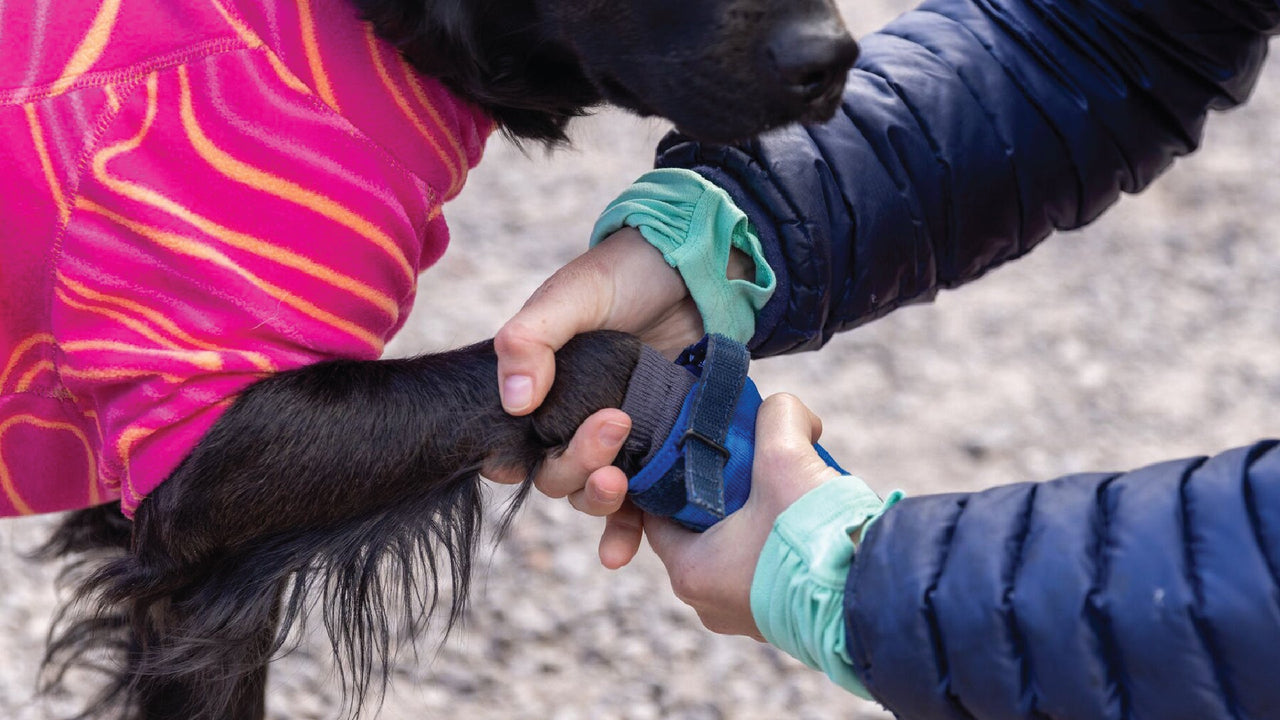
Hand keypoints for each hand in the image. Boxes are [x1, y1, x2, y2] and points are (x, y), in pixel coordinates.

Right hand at [487, 228, 703, 563]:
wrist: (694, 272)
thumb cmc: (622, 275)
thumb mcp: (572, 296)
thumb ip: (533, 339)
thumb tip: (514, 401)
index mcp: (537, 389)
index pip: (507, 445)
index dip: (509, 460)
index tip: (521, 456)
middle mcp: (568, 420)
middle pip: (554, 474)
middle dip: (576, 465)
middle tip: (613, 426)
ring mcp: (614, 439)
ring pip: (590, 493)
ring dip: (600, 501)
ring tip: (620, 481)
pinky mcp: (654, 448)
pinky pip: (636, 501)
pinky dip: (626, 531)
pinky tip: (621, 554)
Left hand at [644, 394, 842, 638]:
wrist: (875, 596)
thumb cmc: (817, 539)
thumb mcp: (787, 458)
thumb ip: (777, 417)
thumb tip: (784, 410)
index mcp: (691, 572)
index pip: (658, 513)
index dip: (674, 474)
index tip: (697, 448)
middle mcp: (709, 602)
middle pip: (699, 530)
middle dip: (722, 493)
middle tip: (748, 464)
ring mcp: (745, 616)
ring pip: (735, 549)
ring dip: (754, 518)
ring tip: (782, 490)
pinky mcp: (781, 619)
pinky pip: (765, 570)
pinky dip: (777, 543)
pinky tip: (803, 520)